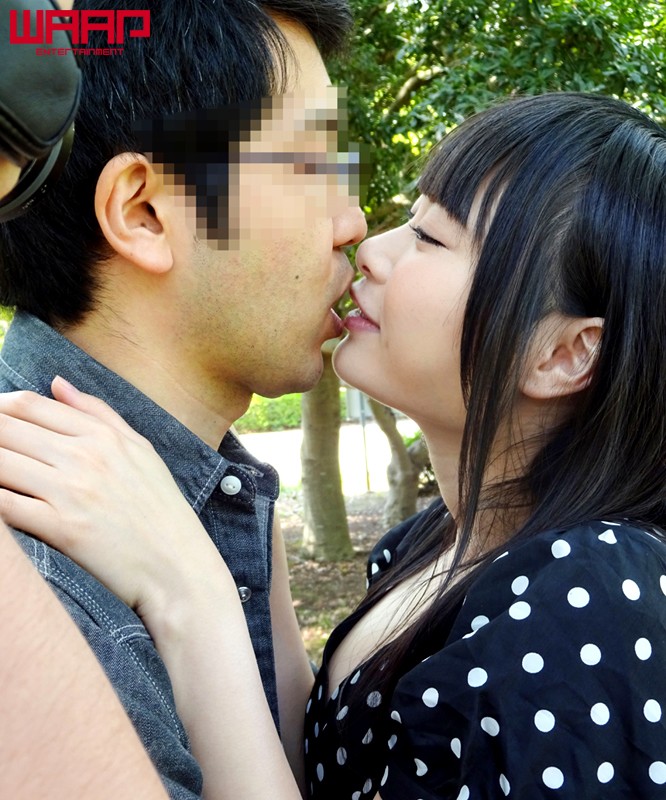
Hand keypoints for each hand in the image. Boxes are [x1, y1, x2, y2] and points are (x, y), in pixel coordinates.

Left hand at [0, 378, 226, 617]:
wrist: (178, 566)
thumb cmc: (162, 510)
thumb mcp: (141, 450)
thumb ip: (98, 413)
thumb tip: (57, 383)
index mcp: (102, 435)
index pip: (29, 406)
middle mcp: (84, 457)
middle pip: (6, 429)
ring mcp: (71, 492)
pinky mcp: (61, 529)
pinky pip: (5, 506)